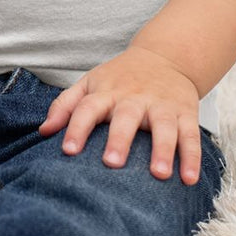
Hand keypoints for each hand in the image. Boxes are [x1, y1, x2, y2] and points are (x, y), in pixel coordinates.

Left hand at [38, 45, 200, 184]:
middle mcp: (134, 98)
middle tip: (111, 163)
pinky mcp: (186, 113)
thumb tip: (44, 132)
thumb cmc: (120, 78)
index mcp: (107, 92)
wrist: (166, 56)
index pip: (87, 108)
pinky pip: (191, 136)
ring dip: (162, 150)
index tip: (67, 150)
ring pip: (163, 127)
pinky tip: (189, 179)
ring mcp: (161, 105)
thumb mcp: (91, 83)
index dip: (76, 128)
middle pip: (126, 117)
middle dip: (119, 139)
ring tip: (159, 175)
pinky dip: (192, 157)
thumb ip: (66, 105)